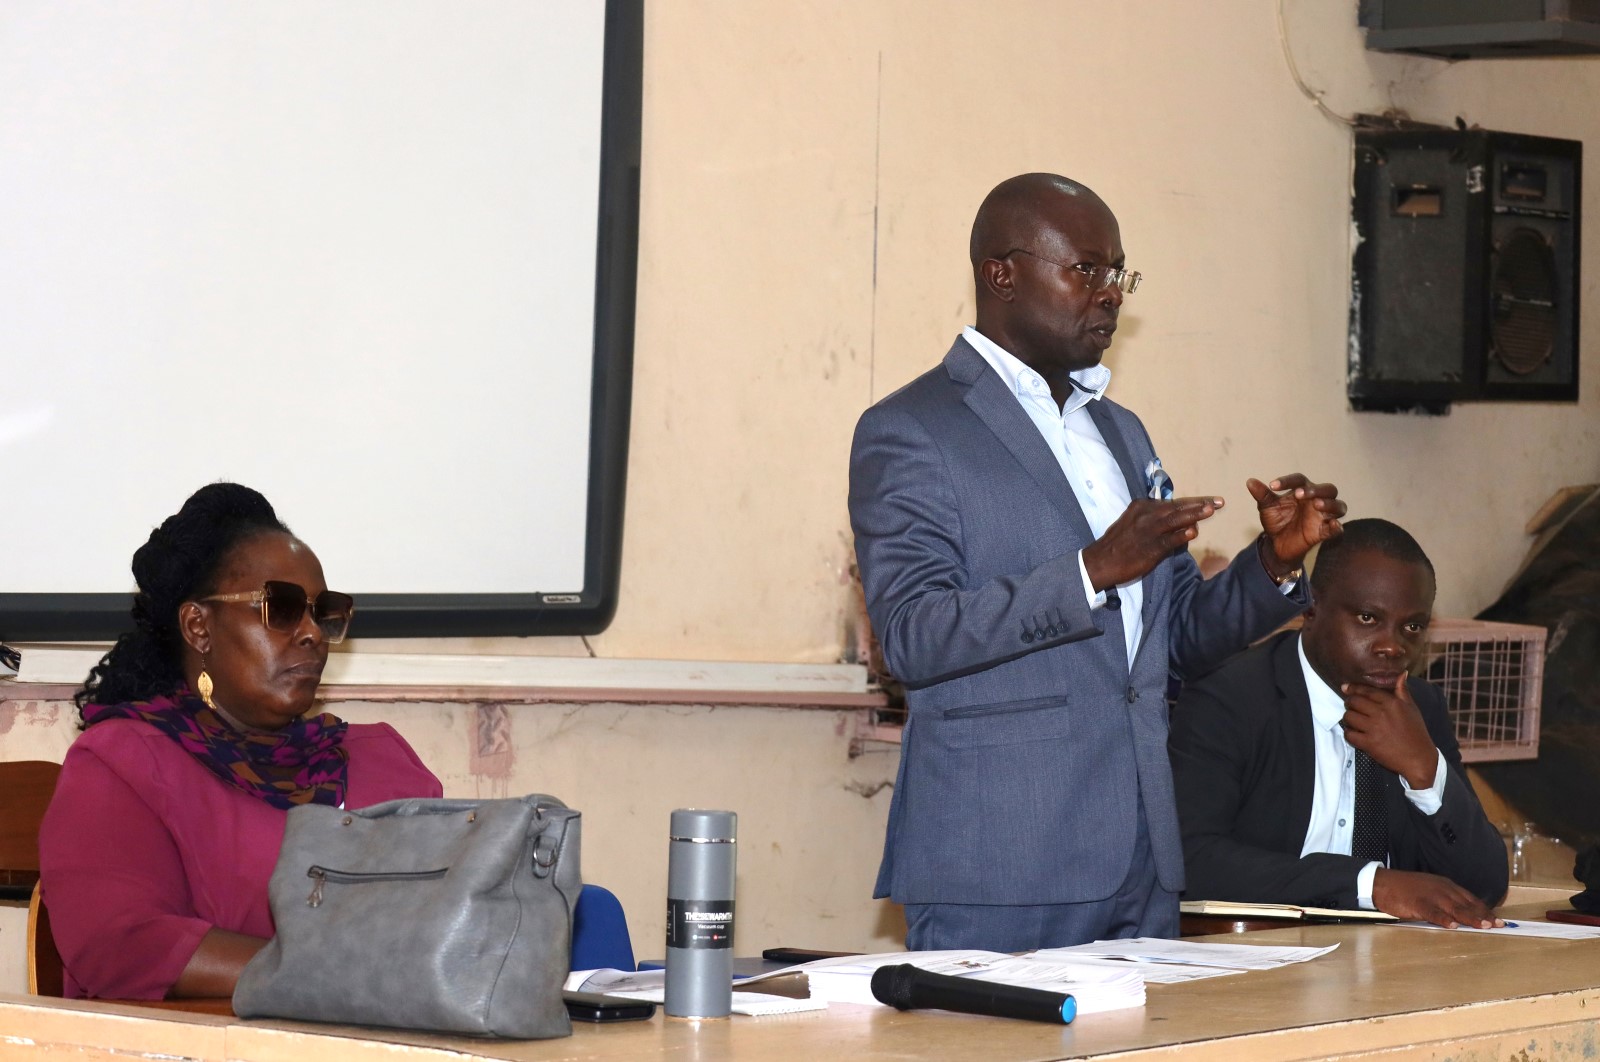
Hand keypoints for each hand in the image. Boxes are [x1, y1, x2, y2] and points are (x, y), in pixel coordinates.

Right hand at [1082, 496, 1221, 590]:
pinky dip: (1181, 535)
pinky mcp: (1150, 547)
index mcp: (1142, 506)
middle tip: (1218, 502)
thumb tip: (1180, 523)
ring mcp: (1148, 530)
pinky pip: (1169, 540)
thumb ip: (1154, 520)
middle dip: (1200, 504)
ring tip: (1211, 510)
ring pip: (1175, 519)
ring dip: (1195, 514)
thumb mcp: (1133, 522)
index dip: (1193, 502)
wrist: (1100, 561)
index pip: (1173, 502)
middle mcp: (1146, 514)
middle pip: (1178, 507)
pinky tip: (1193, 533)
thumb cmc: (1118, 544)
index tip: (1209, 500)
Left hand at [1246, 474, 1345, 569]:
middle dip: (1316, 490)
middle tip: (1300, 494)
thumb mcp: (1267, 508)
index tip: (1273, 486)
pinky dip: (1337, 527)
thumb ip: (1262, 495)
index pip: (1300, 480)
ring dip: (1330, 504)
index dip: (1287, 481)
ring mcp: (1322, 516)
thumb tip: (1250, 481)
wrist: (1277, 544)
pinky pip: (1337, 529)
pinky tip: (1333, 525)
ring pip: (1339, 506)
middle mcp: (1316, 500)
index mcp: (1302, 491)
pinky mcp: (1324, 532)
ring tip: (1317, 505)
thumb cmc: (1276, 521)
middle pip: (1328, 489)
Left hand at [1341, 676, 1437, 788]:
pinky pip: (1349, 734)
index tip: (1345, 687)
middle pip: (1353, 702)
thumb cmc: (1416, 732)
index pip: (1366, 691)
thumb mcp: (1412, 708)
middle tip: (1351, 707)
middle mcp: (1381, 713)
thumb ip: (1402, 690)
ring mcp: (1374, 728)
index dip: (1353, 688)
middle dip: (1349, 703)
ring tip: (1353, 720)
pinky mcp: (1369, 744)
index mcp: (1392, 703)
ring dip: (1348, 718)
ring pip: (1348, 717)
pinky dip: (1349, 733)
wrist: (1419, 758)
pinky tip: (1355, 733)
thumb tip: (1401, 673)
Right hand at [1371, 868, 1502, 928]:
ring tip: (1483, 926)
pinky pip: (1433, 912)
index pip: (1470, 899)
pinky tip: (1452, 925)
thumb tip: (1462, 916)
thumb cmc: (1405, 889)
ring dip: (1470, 917)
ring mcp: (1430, 895)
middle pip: (1466, 904)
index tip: (1497, 920)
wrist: (1381, 883)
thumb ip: (1445, 900)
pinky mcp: (1417, 903)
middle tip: (1498, 925)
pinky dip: (1443, 919)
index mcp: (1445, 886)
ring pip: (1454, 908)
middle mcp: (1441, 889)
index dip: (1485, 910)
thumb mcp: (1430, 890)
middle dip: (1483, 915)